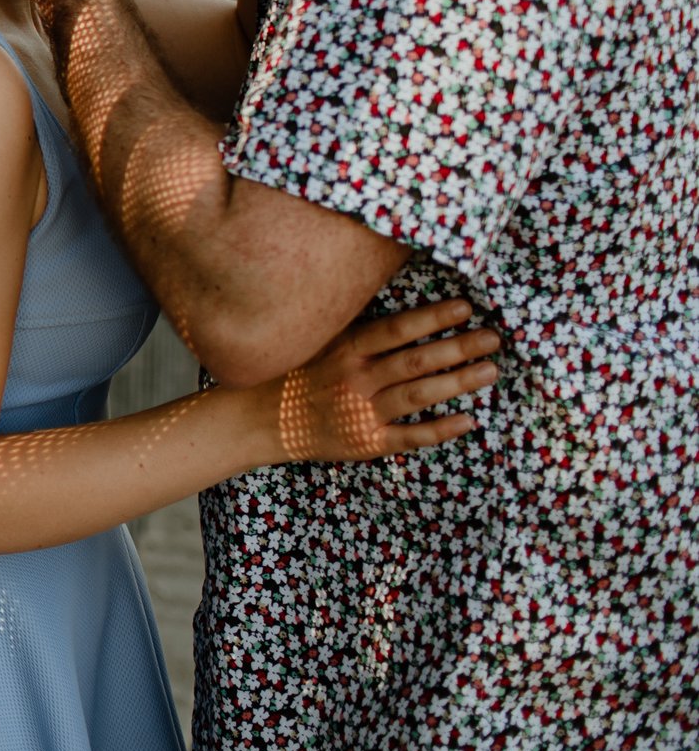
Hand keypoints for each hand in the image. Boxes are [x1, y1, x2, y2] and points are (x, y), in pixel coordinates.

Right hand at [268, 300, 499, 463]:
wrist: (257, 420)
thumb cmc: (291, 374)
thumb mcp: (315, 342)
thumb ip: (353, 329)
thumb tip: (397, 309)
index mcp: (343, 350)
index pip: (396, 329)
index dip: (432, 318)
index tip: (465, 307)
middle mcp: (355, 380)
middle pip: (415, 361)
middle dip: (458, 347)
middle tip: (494, 338)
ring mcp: (362, 413)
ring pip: (418, 395)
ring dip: (457, 382)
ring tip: (489, 371)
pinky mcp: (366, 443)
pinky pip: (409, 437)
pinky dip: (440, 430)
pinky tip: (467, 420)